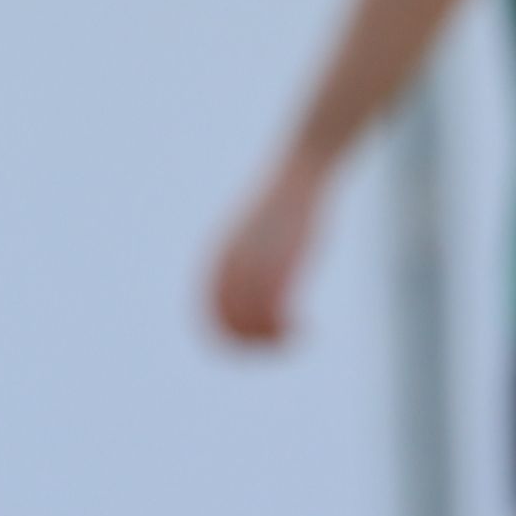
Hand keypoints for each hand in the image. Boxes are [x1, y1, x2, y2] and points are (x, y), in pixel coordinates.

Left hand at [205, 146, 333, 349]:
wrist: (300, 169)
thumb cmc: (284, 204)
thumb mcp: (257, 231)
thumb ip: (245, 256)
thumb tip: (244, 282)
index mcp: (221, 254)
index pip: (208, 308)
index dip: (224, 334)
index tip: (251, 345)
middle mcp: (232, 260)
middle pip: (226, 321)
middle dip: (248, 344)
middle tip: (276, 346)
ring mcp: (256, 260)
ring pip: (250, 322)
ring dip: (270, 342)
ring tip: (292, 339)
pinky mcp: (282, 262)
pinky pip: (275, 311)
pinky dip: (287, 332)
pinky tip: (306, 328)